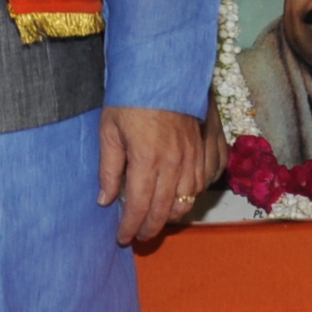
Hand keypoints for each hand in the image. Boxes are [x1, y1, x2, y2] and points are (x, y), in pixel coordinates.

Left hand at [101, 104, 218, 246]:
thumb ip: (109, 169)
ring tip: (157, 221)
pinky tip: (180, 200)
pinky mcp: (207, 150)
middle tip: (139, 235)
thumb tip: (105, 200)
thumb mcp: (109, 132)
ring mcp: (195, 158)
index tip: (122, 238)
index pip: (139, 206)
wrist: (164, 74)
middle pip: (165, 210)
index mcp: (147, 160)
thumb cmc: (130, 101)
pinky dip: (192, 198)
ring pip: (187, 201)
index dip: (130, 226)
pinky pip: (205, 184)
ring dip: (172, 216)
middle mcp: (175, 164)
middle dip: (151, 228)